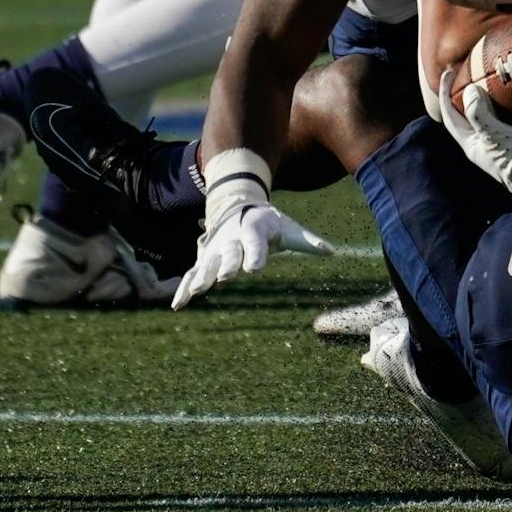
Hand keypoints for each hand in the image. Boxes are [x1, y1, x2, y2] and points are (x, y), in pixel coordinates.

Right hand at [171, 202, 333, 309]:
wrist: (238, 206)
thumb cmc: (269, 223)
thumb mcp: (289, 228)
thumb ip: (308, 241)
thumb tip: (332, 252)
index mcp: (254, 229)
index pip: (255, 244)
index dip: (255, 255)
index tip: (254, 269)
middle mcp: (232, 239)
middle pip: (229, 253)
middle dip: (227, 265)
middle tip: (224, 278)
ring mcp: (215, 249)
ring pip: (207, 264)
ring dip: (202, 277)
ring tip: (197, 291)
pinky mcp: (204, 260)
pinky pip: (193, 274)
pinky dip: (185, 288)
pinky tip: (179, 304)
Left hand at [437, 68, 511, 207]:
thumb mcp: (494, 134)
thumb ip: (478, 113)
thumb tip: (468, 91)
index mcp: (470, 145)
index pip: (449, 116)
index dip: (444, 94)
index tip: (447, 73)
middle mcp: (480, 148)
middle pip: (463, 118)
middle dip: (460, 98)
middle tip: (464, 75)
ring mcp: (496, 148)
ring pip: (482, 120)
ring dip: (480, 102)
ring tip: (485, 82)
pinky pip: (499, 122)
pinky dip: (498, 109)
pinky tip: (509, 99)